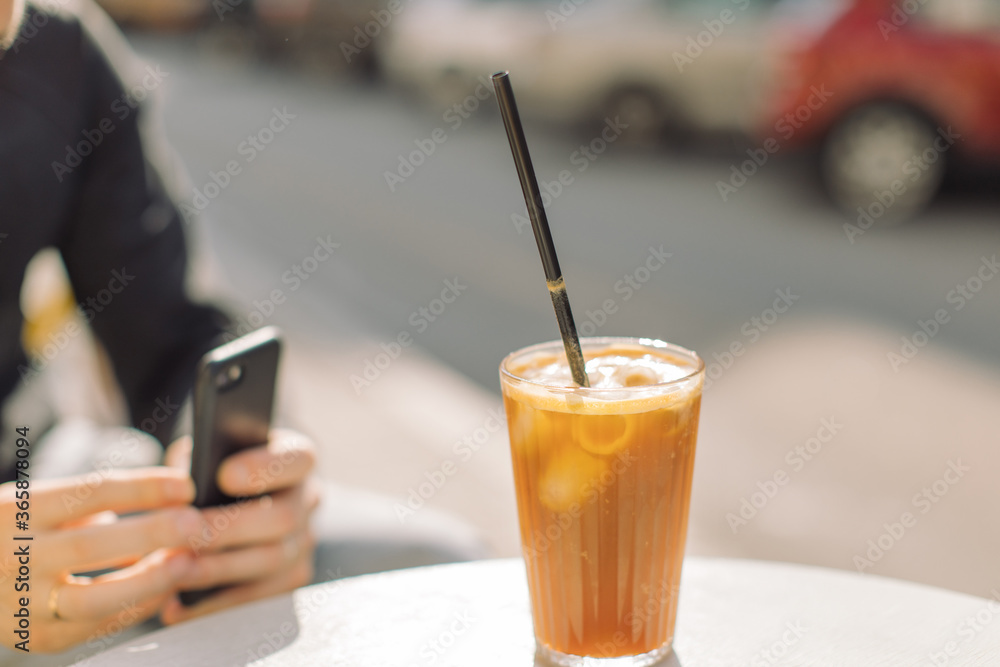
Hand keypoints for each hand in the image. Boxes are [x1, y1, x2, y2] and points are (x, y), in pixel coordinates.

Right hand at [0, 468, 199, 652]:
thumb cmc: (14, 530)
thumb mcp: (38, 501)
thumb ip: (93, 497)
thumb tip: (170, 492)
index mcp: (17, 511)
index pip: (90, 493)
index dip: (142, 489)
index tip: (186, 486)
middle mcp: (15, 558)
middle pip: (90, 546)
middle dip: (150, 535)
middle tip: (195, 524)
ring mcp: (22, 603)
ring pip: (92, 599)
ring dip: (148, 581)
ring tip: (187, 562)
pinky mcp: (36, 637)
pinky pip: (94, 626)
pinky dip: (135, 608)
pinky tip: (164, 589)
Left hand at [161, 429, 319, 623]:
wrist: (225, 502)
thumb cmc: (212, 469)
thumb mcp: (208, 450)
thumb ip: (202, 460)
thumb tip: (182, 487)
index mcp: (295, 458)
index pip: (297, 459)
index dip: (265, 468)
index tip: (225, 475)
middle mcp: (308, 500)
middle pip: (284, 518)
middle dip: (232, 529)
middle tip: (187, 535)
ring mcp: (304, 541)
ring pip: (273, 560)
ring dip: (220, 569)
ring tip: (175, 571)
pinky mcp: (290, 576)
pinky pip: (262, 595)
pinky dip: (218, 602)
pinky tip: (180, 603)